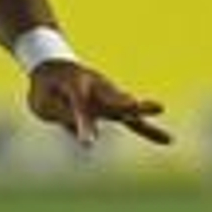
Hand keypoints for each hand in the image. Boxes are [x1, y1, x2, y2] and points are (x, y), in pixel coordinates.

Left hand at [26, 62, 172, 147]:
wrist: (55, 68)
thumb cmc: (46, 88)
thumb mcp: (42, 103)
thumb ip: (64, 116)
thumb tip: (93, 138)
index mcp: (74, 82)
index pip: (79, 105)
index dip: (83, 123)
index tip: (88, 144)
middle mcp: (96, 86)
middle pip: (110, 97)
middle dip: (121, 102)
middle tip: (134, 104)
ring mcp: (109, 95)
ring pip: (125, 106)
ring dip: (140, 108)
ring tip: (160, 107)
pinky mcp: (116, 107)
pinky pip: (133, 122)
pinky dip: (149, 130)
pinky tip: (168, 141)